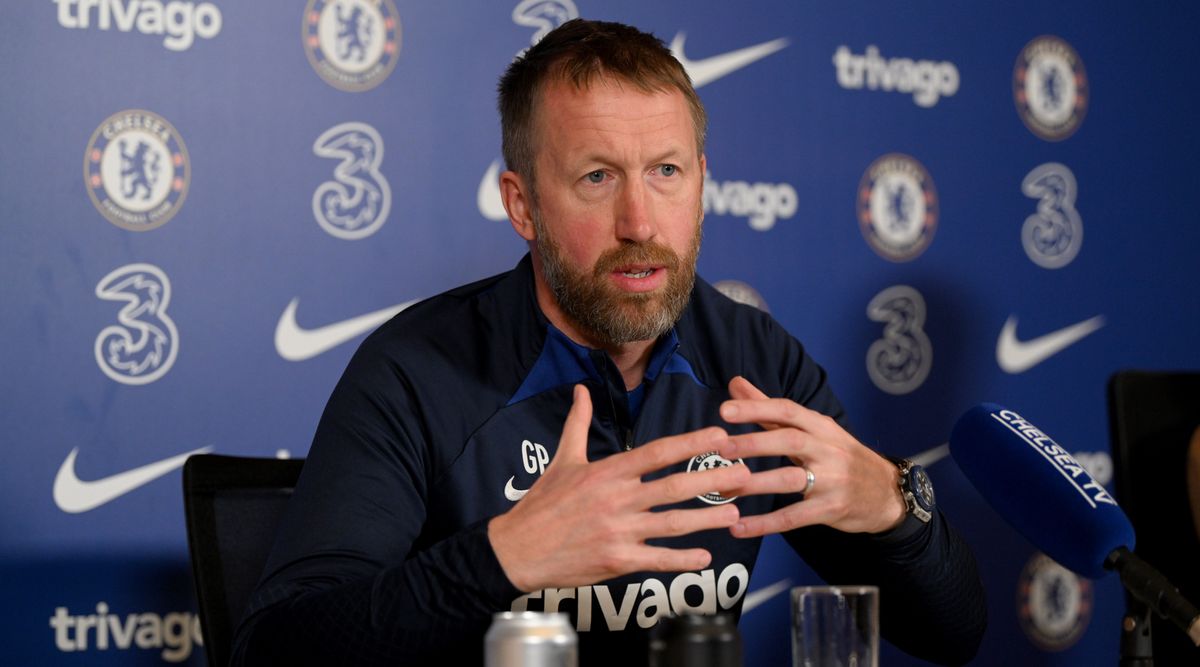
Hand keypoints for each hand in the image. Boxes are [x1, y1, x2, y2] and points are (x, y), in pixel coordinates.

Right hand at [488, 385, 750, 591]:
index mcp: (607, 472)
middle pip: (673, 486)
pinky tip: (705, 557)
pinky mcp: (616, 560)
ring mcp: (618, 531)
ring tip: (735, 513)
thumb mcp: (562, 460)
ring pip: (672, 523)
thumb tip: (580, 389)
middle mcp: (617, 499)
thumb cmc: (541, 503)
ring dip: (706, 518)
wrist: (517, 548)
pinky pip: (657, 559)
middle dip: (712, 479)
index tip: (719, 436)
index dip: (691, 443)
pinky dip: (683, 559)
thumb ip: (577, 424)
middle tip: (745, 474)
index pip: (657, 452)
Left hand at [717, 377, 905, 536]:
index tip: (725, 409)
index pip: (788, 410)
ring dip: (755, 484)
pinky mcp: (831, 509)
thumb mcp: (814, 429)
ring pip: (789, 479)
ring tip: (723, 489)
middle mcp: (828, 449)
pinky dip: (765, 524)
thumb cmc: (840, 457)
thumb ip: (770, 409)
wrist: (887, 493)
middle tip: (722, 446)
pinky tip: (738, 526)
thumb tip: (735, 384)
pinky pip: (793, 517)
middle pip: (789, 441)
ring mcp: (832, 480)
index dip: (757, 408)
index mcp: (821, 427)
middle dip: (754, 442)